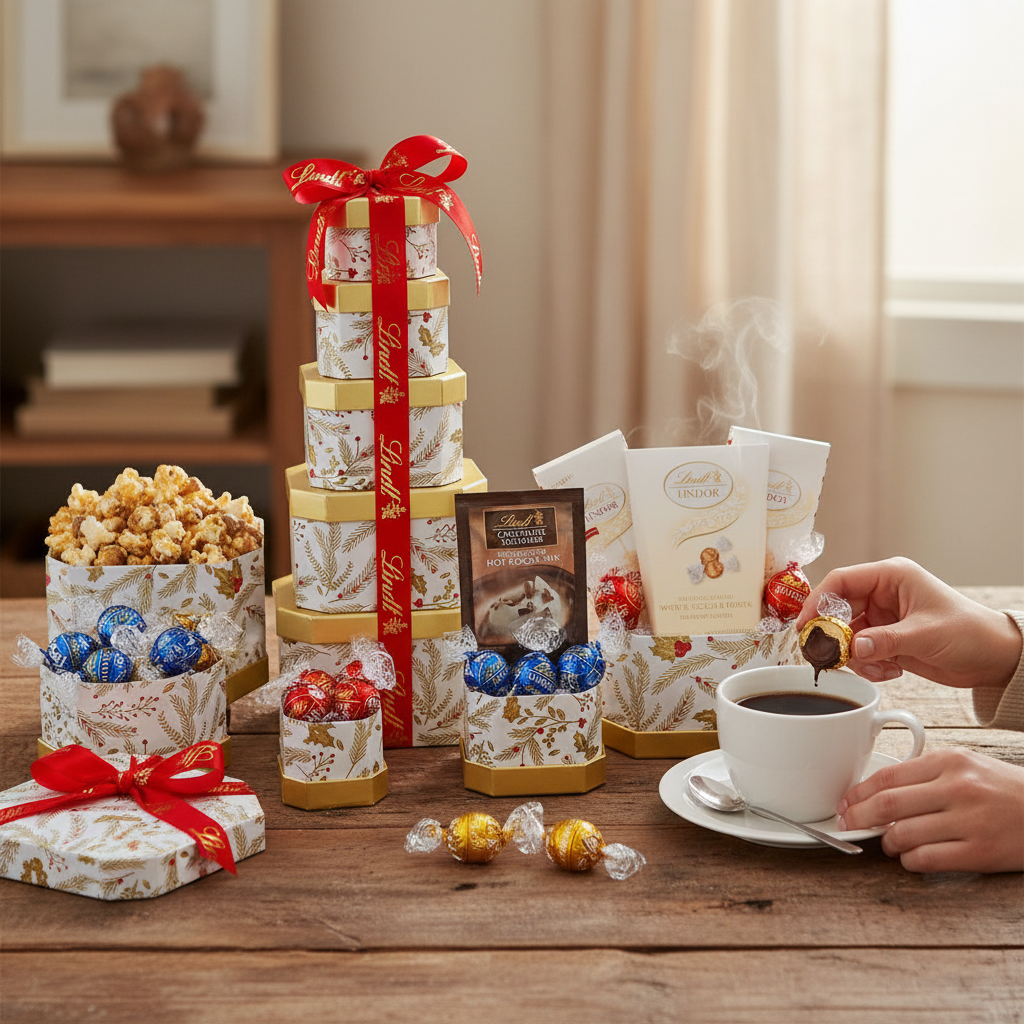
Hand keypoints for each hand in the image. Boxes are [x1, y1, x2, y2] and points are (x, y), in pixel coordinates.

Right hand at [796, 557, 1020, 688]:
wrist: (994, 658)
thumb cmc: (970, 632)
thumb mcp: (926, 634)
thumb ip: (886, 640)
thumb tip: (854, 648)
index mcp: (892, 577)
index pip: (841, 581)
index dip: (818, 601)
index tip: (805, 625)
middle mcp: (883, 594)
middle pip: (838, 610)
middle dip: (834, 635)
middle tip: (828, 656)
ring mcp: (883, 618)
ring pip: (846, 635)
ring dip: (854, 656)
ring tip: (877, 667)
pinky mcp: (886, 639)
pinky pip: (860, 652)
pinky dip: (867, 665)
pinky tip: (889, 671)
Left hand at [837, 748, 1023, 872]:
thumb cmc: (1001, 789)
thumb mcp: (965, 765)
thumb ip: (923, 774)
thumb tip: (875, 791)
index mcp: (949, 761)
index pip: (888, 776)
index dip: (857, 793)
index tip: (844, 803)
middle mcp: (958, 787)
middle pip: (888, 804)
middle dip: (858, 817)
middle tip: (847, 825)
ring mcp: (970, 821)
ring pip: (904, 834)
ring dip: (886, 842)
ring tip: (888, 842)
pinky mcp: (981, 852)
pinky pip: (928, 859)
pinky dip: (910, 861)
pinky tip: (910, 857)